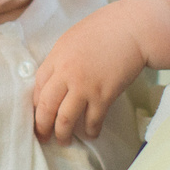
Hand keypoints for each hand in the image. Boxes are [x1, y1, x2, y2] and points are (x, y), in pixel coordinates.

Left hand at [35, 0, 169, 143]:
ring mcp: (85, 86)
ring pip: (65, 119)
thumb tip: (54, 81)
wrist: (132, 28)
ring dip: (63, 134)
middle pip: (46, 107)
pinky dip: (91, 130)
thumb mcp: (72, 40)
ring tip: (64, 141)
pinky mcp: (104, 95)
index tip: (38, 114)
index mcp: (56, 57)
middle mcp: (66, 74)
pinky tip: (91, 134)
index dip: (36, 104)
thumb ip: (61, 60)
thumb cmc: (104, 29)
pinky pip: (93, 120)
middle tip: (43, 137)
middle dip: (42, 126)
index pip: (37, 87)